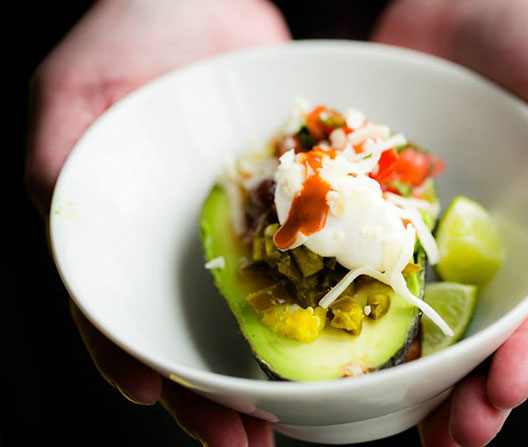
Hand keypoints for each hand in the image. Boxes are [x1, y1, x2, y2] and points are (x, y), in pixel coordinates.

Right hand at [27, 0, 288, 444]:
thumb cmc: (125, 34)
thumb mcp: (70, 93)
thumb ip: (52, 156)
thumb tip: (52, 220)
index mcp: (125, 230)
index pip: (119, 313)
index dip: (136, 361)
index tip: (163, 401)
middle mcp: (185, 238)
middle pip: (191, 329)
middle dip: (214, 390)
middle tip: (247, 439)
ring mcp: (245, 222)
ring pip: (258, 307)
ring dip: (275, 367)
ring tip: (294, 414)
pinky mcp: (294, 197)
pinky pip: (315, 253)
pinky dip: (328, 296)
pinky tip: (346, 331)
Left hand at [373, 0, 527, 444]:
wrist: (458, 4)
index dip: (523, 357)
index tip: (499, 396)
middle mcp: (477, 242)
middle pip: (475, 330)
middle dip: (464, 389)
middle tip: (445, 440)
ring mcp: (419, 227)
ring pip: (412, 310)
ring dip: (404, 368)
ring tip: (388, 416)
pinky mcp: (370, 202)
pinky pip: (352, 253)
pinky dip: (341, 296)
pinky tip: (327, 333)